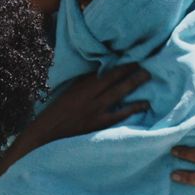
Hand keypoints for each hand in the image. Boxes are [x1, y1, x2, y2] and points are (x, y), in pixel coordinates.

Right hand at [19, 64, 150, 150]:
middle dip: (131, 73)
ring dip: (133, 85)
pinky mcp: (98, 125)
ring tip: (147, 79)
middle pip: (113, 82)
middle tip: (147, 66)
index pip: (104, 74)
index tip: (133, 60)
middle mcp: (89, 98)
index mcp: (80, 88)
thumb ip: (84, 84)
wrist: (47, 134)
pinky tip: (144, 105)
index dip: (120, 66)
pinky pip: (119, 116)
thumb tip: (103, 73)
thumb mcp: (68, 93)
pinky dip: (132, 109)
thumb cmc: (57, 112)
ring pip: (118, 95)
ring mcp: (95, 112)